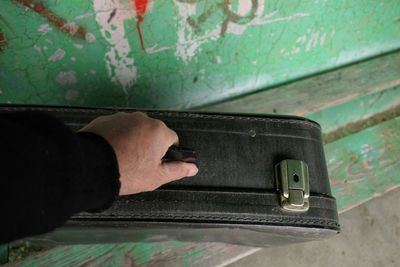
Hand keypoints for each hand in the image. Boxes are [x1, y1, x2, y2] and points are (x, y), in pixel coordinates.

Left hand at [80, 112, 197, 194]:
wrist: (91, 167)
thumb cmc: (127, 172)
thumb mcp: (157, 176)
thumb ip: (178, 170)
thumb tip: (193, 167)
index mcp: (159, 131)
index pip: (172, 139)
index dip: (166, 153)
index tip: (157, 163)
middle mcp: (143, 119)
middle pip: (153, 132)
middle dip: (149, 145)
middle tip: (138, 163)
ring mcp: (123, 117)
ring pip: (134, 129)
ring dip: (133, 140)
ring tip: (122, 158)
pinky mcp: (105, 119)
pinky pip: (117, 128)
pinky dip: (116, 137)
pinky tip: (110, 152)